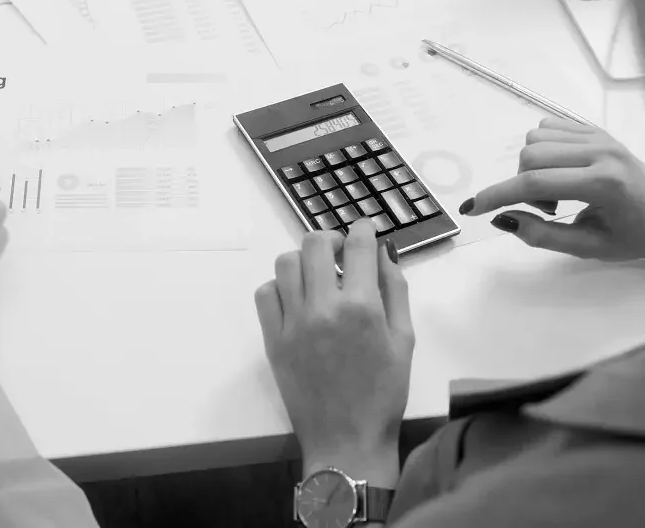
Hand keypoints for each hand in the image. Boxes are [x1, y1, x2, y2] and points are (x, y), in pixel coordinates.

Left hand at [255, 220, 411, 487]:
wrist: (346, 439)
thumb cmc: (383, 393)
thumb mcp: (404, 339)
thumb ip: (394, 290)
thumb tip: (382, 254)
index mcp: (362, 307)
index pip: (357, 245)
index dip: (363, 229)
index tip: (364, 231)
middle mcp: (323, 307)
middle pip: (314, 243)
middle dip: (330, 238)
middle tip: (340, 252)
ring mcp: (293, 322)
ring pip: (285, 264)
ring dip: (303, 260)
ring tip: (317, 275)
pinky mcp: (272, 339)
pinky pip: (264, 293)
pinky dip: (279, 286)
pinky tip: (295, 297)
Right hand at [460, 117, 644, 260]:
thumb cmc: (633, 234)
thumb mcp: (589, 247)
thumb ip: (542, 235)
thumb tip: (501, 219)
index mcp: (603, 183)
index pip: (534, 183)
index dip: (497, 195)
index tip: (474, 208)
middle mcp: (600, 152)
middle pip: (530, 157)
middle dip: (522, 185)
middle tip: (547, 208)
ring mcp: (598, 136)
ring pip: (534, 140)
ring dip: (531, 167)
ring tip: (555, 188)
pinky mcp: (594, 129)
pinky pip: (546, 128)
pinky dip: (541, 149)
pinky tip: (558, 170)